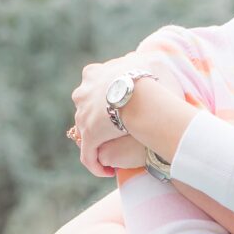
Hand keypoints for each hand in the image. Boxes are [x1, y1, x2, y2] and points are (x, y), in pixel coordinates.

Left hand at [72, 53, 148, 176]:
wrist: (143, 96)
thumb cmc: (151, 79)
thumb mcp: (148, 61)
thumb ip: (143, 62)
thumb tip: (148, 60)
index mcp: (93, 73)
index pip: (94, 86)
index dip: (106, 96)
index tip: (120, 106)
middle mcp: (82, 93)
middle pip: (86, 108)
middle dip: (99, 119)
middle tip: (117, 129)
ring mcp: (82, 116)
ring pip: (85, 132)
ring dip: (98, 143)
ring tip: (113, 153)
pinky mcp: (88, 137)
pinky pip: (88, 156)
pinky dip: (95, 165)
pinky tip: (107, 172)